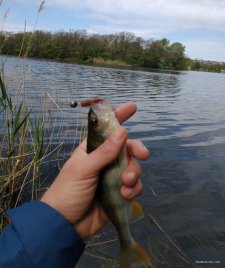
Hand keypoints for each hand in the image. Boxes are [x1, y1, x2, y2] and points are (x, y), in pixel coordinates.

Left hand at [41, 103, 148, 238]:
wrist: (66, 224)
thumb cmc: (68, 191)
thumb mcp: (84, 169)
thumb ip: (105, 152)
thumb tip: (123, 130)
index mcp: (93, 150)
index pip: (107, 130)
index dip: (119, 116)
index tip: (133, 107)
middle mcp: (105, 161)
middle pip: (127, 148)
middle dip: (136, 151)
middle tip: (143, 155)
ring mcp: (113, 177)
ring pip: (133, 168)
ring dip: (133, 174)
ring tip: (124, 185)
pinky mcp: (119, 193)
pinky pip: (133, 186)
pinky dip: (133, 190)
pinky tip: (124, 195)